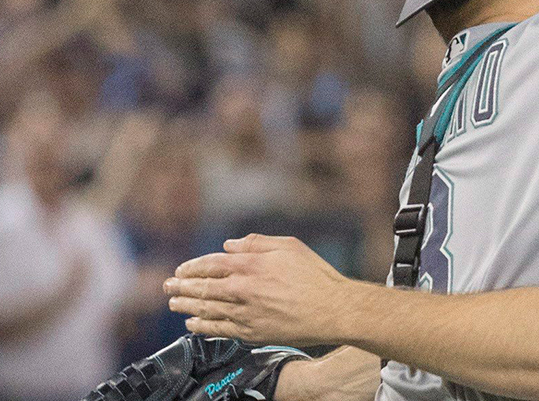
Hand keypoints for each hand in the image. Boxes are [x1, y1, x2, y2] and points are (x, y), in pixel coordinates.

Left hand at [164, 234, 351, 345]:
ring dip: (186, 306)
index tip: (181, 270)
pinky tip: (193, 324)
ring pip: (206, 309)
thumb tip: (229, 245)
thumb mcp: (289, 246)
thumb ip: (256, 243)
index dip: (192, 267)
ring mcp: (245, 313)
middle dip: (181, 286)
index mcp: (251, 265)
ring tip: (173, 304)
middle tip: (168, 286)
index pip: (211, 264)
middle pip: (203, 288)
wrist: (332, 309)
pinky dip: (202, 327)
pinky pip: (219, 329)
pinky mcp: (251, 332)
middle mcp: (243, 289)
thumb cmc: (315, 275)